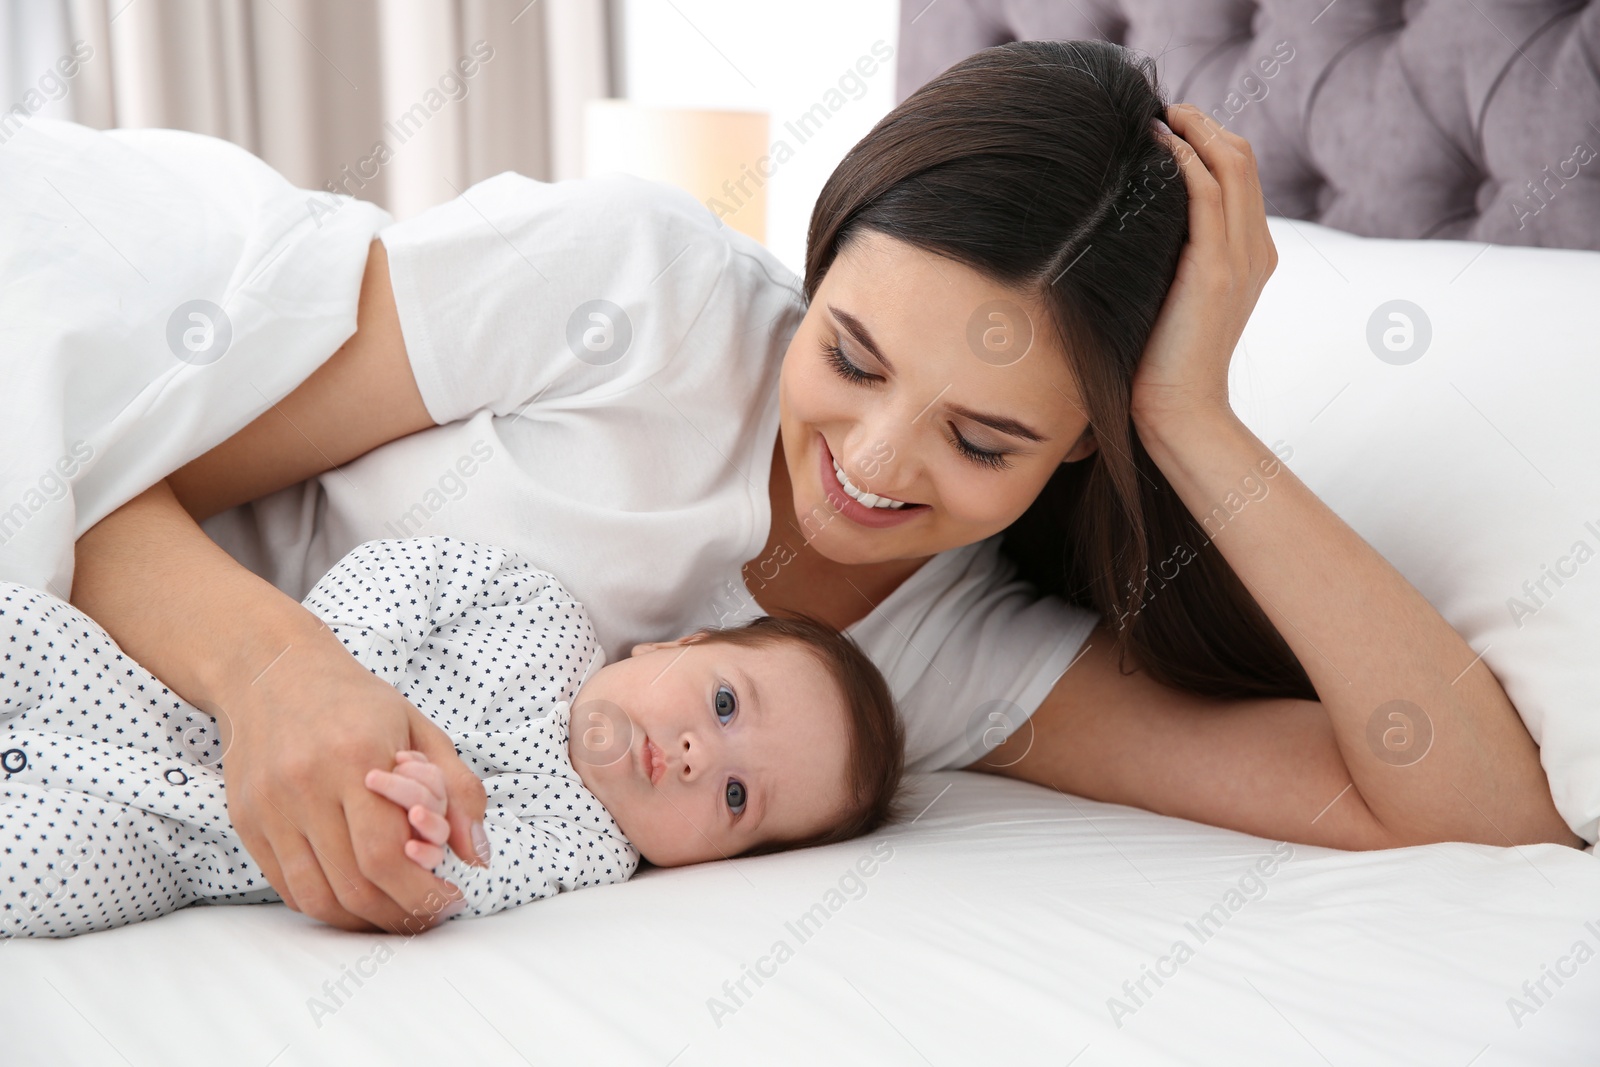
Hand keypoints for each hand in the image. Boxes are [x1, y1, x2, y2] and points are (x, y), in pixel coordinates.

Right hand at [218, 623, 488, 933]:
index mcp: (357, 758)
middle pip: (354, 884)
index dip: (422, 892)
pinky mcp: (248, 822)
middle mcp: (307, 786)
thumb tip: (478, 857)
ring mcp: (271, 808)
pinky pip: (288, 887)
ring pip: (318, 896)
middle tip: (428, 916)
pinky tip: (356, 901)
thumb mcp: (420, 729)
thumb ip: (458, 790)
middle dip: (399, 914)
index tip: (450, 900)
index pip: (388, 853)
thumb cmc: (356, 702)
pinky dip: (325, 906)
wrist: (273, 672)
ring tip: (395, 916)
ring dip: (362, 922)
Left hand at [1130, 103, 1278, 425]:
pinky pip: (1206, 194)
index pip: (1242, 175)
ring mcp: (1240, 257)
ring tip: (1157, 116)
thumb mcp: (1173, 298)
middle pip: (1243, 158)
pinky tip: (1154, 148)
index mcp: (1253, 254)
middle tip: (1163, 111)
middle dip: (1204, 125)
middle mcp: (1256, 249)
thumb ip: (1172, 258)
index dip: (1210, 140)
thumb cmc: (1161, 362)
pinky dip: (1183, 160)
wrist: (1179, 411)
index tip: (1170, 128)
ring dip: (1194, 130)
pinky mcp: (1216, 270)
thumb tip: (1131, 224)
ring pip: (1232, 164)